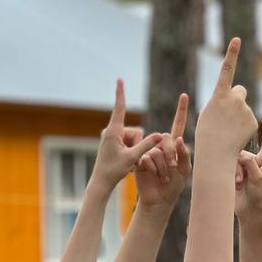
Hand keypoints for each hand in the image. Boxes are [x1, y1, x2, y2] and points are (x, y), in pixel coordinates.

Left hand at [91, 79, 162, 195]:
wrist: (101, 181)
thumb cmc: (114, 170)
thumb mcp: (134, 158)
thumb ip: (147, 145)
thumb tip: (160, 135)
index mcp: (114, 131)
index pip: (120, 108)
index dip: (121, 93)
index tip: (119, 79)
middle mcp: (112, 131)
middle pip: (136, 131)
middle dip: (138, 144)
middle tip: (128, 159)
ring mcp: (112, 136)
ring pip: (135, 137)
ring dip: (135, 149)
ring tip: (125, 161)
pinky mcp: (114, 141)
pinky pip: (131, 142)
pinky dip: (132, 151)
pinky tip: (124, 162)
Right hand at [135, 93, 191, 209]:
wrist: (160, 198)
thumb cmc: (175, 185)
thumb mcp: (185, 170)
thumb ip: (184, 154)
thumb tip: (178, 138)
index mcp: (174, 145)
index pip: (178, 124)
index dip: (181, 110)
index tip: (184, 95)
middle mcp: (162, 145)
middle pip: (166, 138)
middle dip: (170, 154)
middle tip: (173, 168)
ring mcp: (150, 151)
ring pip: (157, 151)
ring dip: (162, 166)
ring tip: (164, 177)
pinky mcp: (140, 159)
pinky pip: (147, 158)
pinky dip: (152, 169)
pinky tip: (152, 176)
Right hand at [196, 39, 257, 155]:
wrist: (216, 153)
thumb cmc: (206, 133)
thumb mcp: (209, 112)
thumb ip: (222, 101)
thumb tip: (236, 98)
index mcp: (220, 94)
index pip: (227, 69)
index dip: (232, 53)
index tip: (237, 40)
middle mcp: (235, 98)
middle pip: (240, 91)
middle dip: (237, 98)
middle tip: (228, 113)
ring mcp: (245, 110)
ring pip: (243, 109)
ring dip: (238, 117)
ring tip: (228, 130)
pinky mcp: (253, 122)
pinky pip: (248, 121)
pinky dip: (243, 127)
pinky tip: (236, 136)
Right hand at [235, 107, 261, 221]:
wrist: (250, 213)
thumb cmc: (260, 197)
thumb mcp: (258, 180)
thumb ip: (250, 164)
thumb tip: (241, 154)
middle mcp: (255, 159)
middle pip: (244, 149)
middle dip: (241, 163)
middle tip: (242, 179)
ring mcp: (244, 165)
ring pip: (234, 157)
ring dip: (235, 171)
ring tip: (238, 184)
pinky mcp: (234, 172)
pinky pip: (228, 165)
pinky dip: (230, 174)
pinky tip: (233, 184)